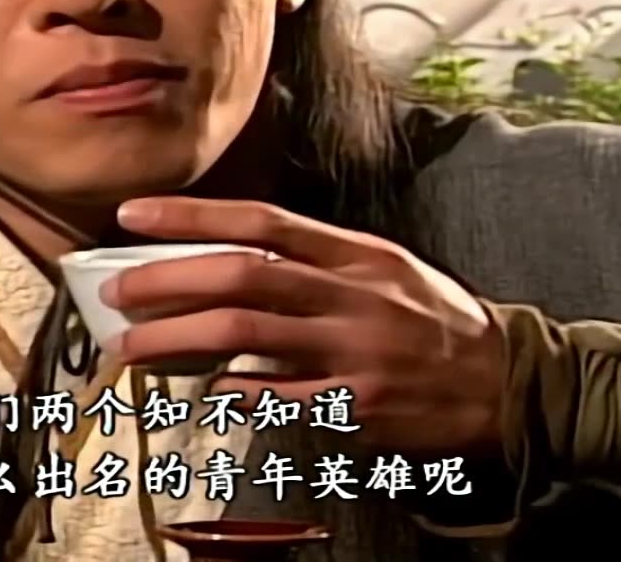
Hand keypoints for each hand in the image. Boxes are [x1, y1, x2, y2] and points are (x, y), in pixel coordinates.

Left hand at [102, 196, 506, 457]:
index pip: (259, 221)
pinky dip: (233, 390)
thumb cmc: (432, 321)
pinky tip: (205, 389)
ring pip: (244, 335)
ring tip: (131, 348)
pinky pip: (276, 395)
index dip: (190, 216)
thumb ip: (314, 261)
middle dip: (166, 280)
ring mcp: (351, 350)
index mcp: (353, 252)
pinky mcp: (355, 404)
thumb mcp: (382, 268)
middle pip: (240, 276)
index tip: (133, 215)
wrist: (505, 381)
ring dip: (176, 339)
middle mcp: (349, 294)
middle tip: (115, 291)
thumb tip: (231, 257)